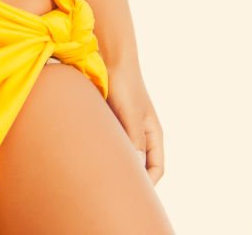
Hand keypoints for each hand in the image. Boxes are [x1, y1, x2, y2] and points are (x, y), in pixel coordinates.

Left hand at [106, 58, 164, 184]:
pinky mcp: (112, 120)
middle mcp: (142, 133)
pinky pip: (112, 142)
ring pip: (125, 153)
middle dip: (131, 177)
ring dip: (117, 163)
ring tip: (103, 175)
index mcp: (153, 134)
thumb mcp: (131, 113)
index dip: (149, 183)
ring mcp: (127, 127)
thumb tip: (136, 168)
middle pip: (141, 164)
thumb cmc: (125, 85)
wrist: (111, 59)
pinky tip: (94, 155)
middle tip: (115, 189)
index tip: (134, 193)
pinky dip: (106, 150)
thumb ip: (135, 140)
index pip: (157, 167)